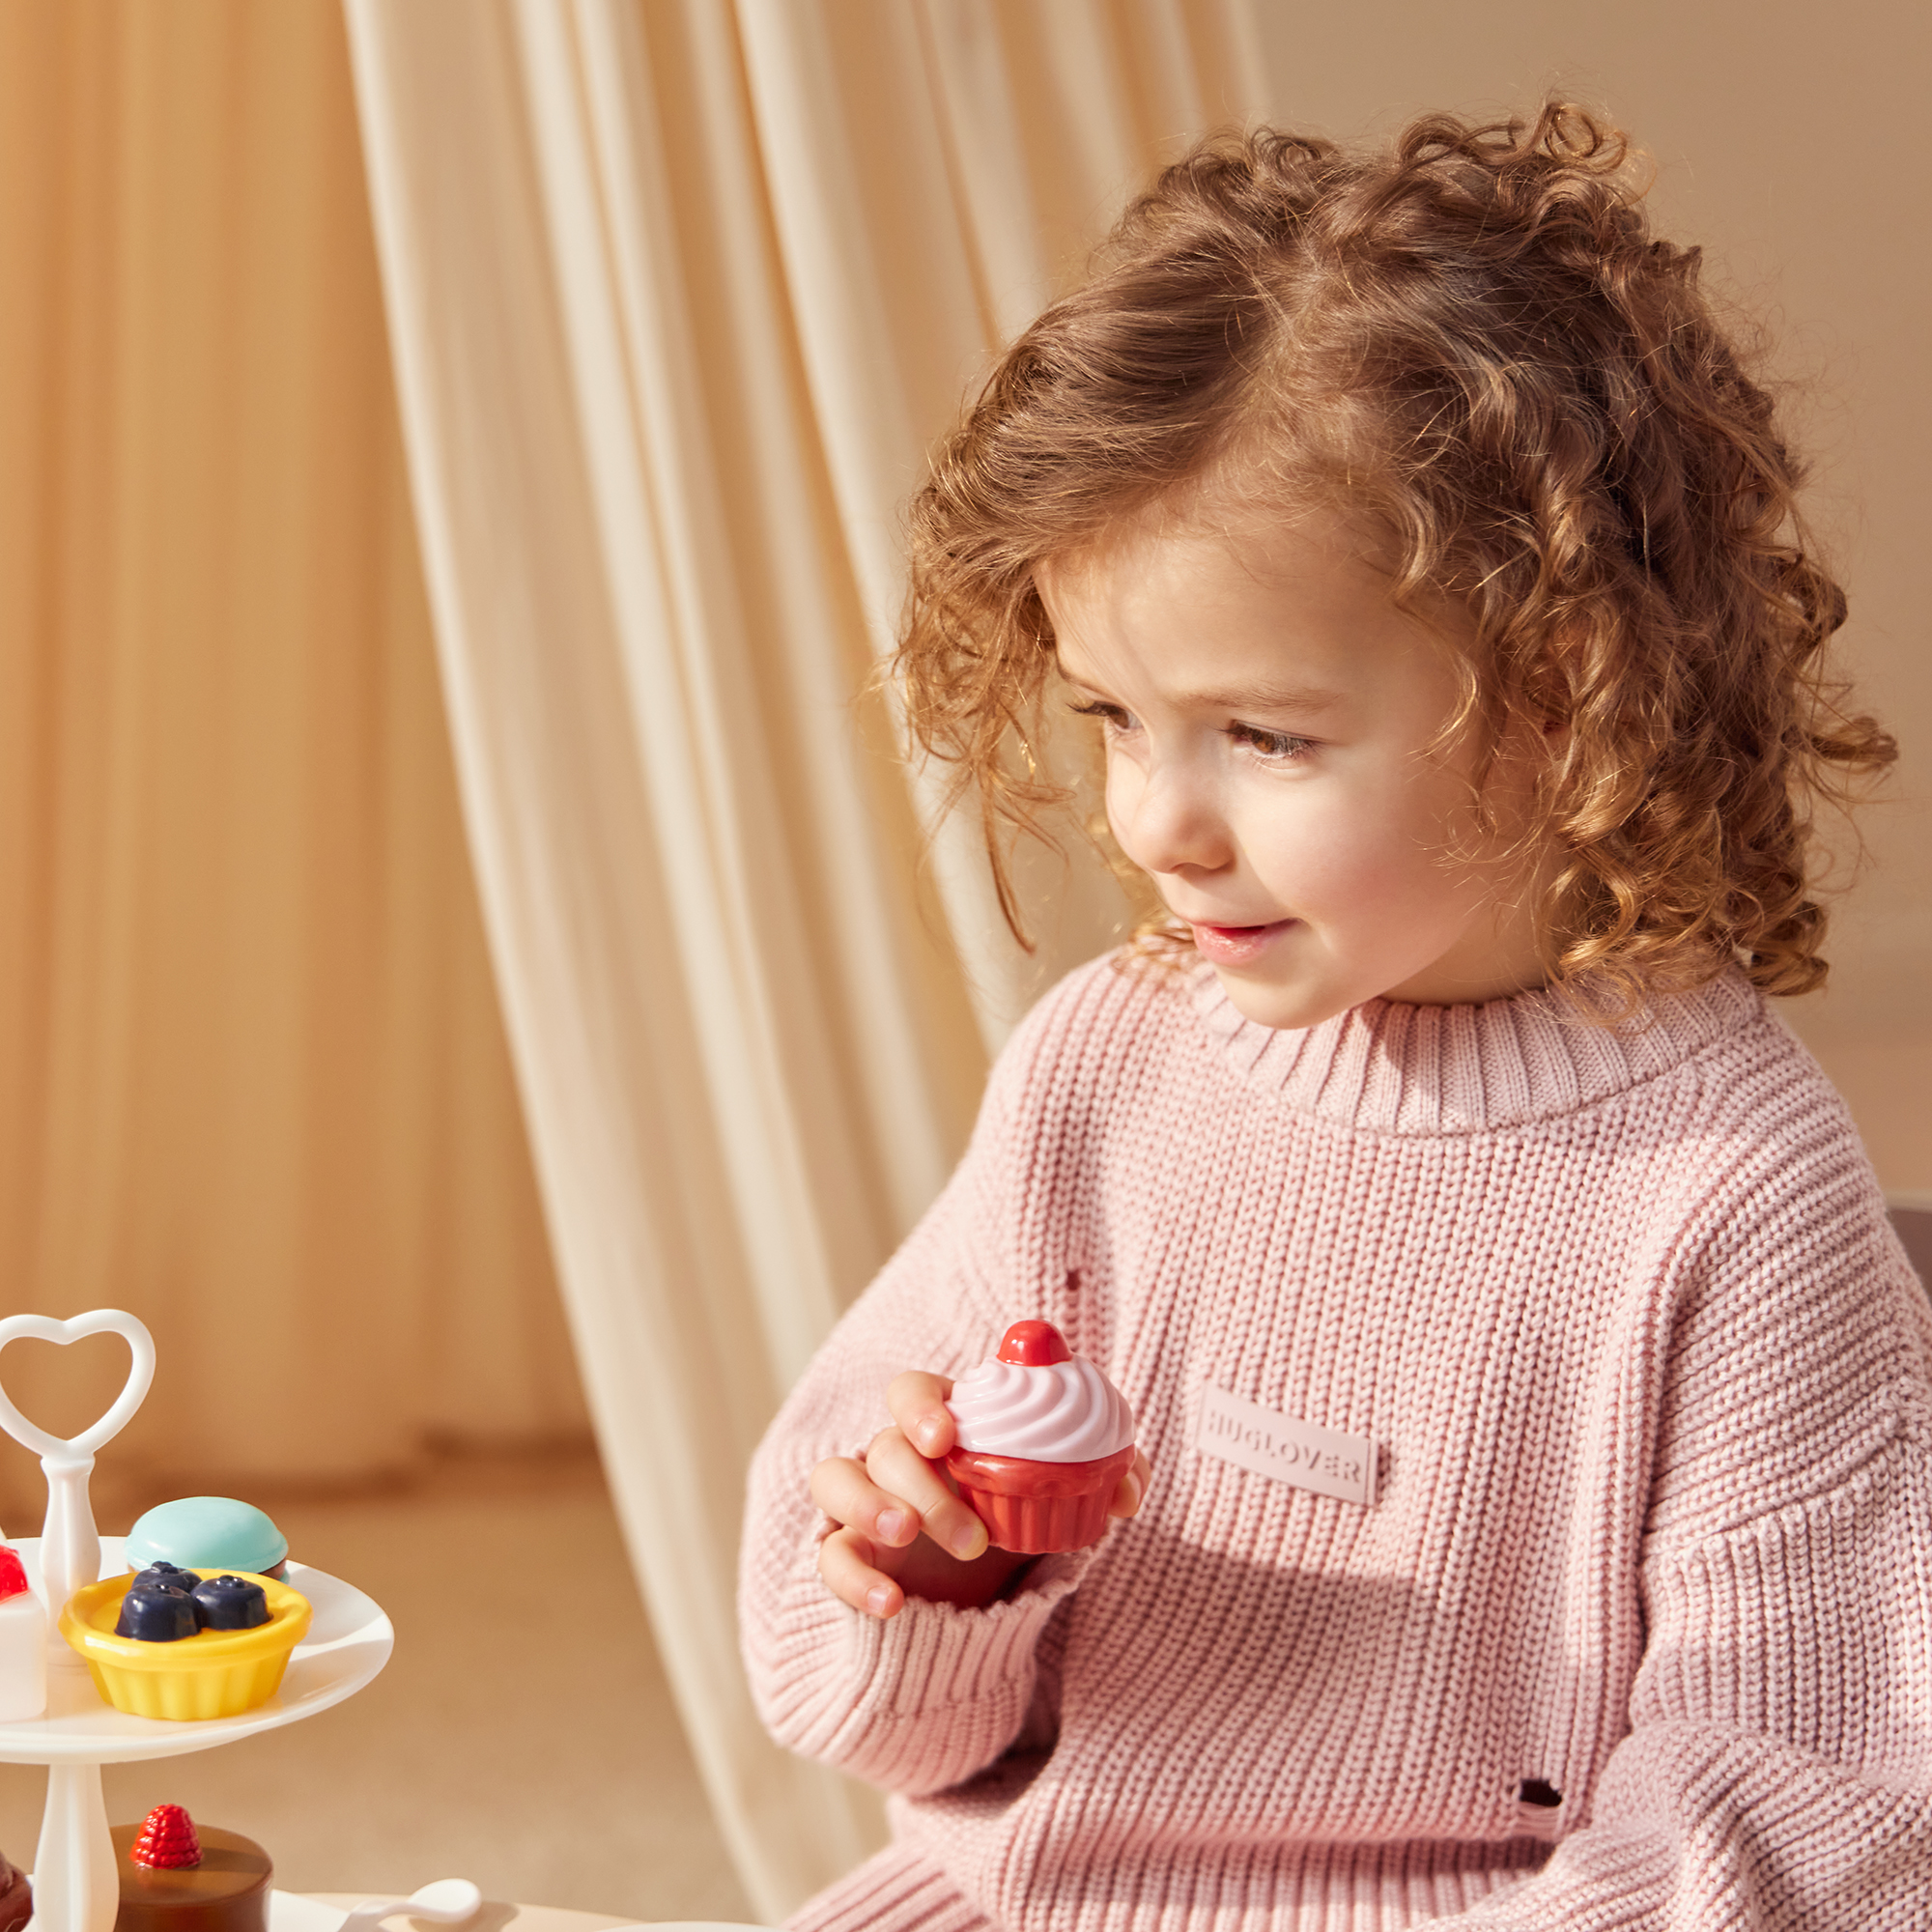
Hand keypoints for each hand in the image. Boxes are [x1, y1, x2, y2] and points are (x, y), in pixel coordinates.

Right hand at [811, 1370, 1150, 1618]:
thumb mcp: (1067, 1493)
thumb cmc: (1021, 1511)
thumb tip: (1128, 1492)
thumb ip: (1106, 1479)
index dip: (921, 1407)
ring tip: (907, 1535)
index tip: (946, 1437)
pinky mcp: (851, 1553)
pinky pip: (831, 1556)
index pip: (912, 1391)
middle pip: (885, 1444)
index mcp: (946, 1424)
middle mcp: (897, 1454)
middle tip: (972, 1537)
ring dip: (869, 1505)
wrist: (982, 1587)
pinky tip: (892, 1604)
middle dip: (922, 1485)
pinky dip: (855, 1578)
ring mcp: (867, 1501)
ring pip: (835, 1480)